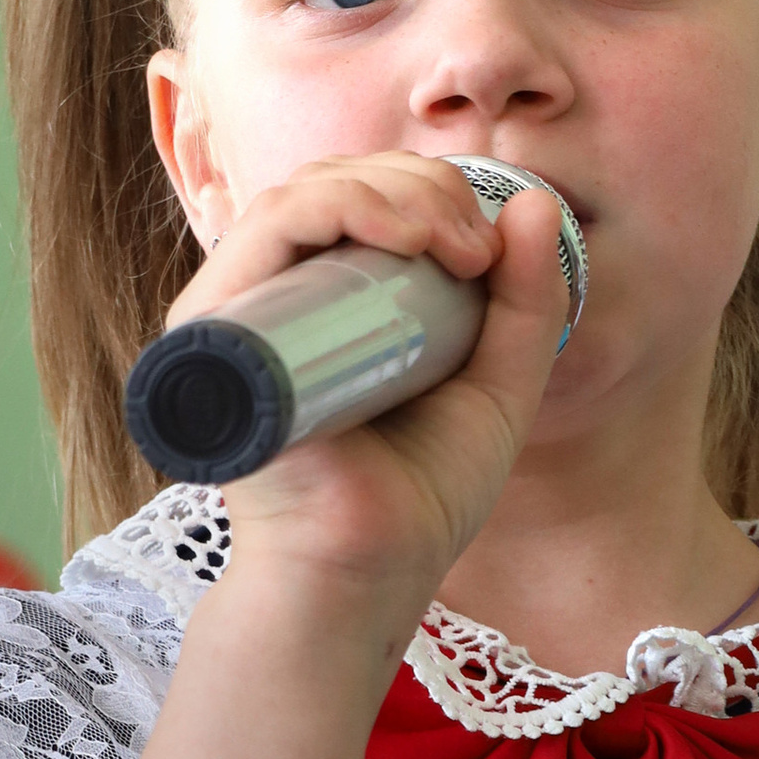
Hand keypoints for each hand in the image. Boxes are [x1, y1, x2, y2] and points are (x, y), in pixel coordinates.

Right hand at [177, 156, 573, 627]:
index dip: (432, 194)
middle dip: (421, 187)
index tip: (493, 250)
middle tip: (479, 246)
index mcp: (328, 305)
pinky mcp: (218, 330)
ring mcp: (240, 312)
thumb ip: (526, 304)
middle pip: (335, 185)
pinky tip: (402, 234)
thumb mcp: (498, 384)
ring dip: (389, 192)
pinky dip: (336, 205)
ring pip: (302, 194)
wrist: (369, 573)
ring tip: (452, 242)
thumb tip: (540, 204)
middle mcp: (274, 300)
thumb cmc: (420, 497)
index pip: (364, 202)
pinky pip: (268, 228)